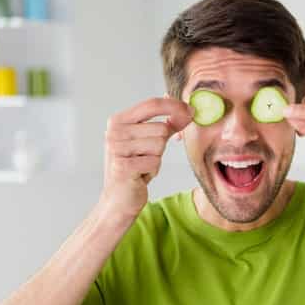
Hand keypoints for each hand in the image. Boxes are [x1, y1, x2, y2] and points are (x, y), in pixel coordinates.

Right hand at [100, 97, 193, 222]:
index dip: (174, 106)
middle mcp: (114, 131)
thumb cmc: (134, 169)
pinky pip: (155, 162)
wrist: (118, 199)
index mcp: (119, 120)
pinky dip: (152, 170)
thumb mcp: (149, 142)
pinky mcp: (122, 166)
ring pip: (159, 144)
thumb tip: (186, 111)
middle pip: (160, 128)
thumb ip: (166, 125)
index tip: (191, 111)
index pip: (152, 104)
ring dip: (156, 159)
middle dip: (162, 145)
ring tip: (142, 166)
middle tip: (147, 157)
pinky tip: (140, 175)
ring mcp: (116, 148)